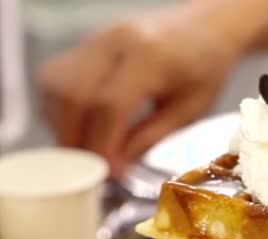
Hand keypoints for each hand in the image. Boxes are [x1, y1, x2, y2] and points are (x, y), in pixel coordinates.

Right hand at [38, 4, 245, 175]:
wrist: (205, 29)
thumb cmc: (205, 67)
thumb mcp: (189, 109)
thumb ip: (149, 137)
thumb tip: (116, 165)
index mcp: (149, 57)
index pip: (110, 105)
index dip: (103, 145)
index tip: (108, 172)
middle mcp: (115, 41)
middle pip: (74, 96)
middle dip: (76, 140)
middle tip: (89, 168)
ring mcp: (96, 39)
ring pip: (55, 85)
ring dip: (62, 123)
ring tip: (85, 148)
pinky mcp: (87, 44)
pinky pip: (56, 77)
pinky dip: (59, 106)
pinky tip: (79, 125)